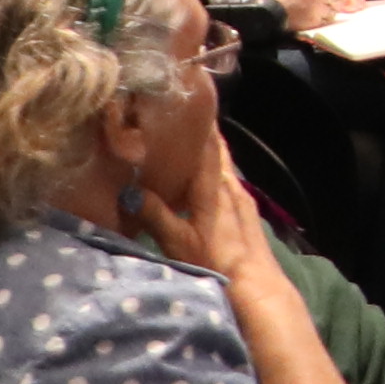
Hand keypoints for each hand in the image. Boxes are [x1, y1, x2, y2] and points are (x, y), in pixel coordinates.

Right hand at [133, 119, 261, 278]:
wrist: (255, 286)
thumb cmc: (216, 261)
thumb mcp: (177, 239)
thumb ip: (153, 213)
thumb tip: (128, 189)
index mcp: (215, 184)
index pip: (208, 141)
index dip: (197, 119)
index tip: (182, 97)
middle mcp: (231, 184)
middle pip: (216, 150)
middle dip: (199, 132)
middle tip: (174, 117)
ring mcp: (241, 198)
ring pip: (220, 165)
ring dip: (204, 153)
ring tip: (180, 144)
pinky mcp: (244, 212)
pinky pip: (224, 181)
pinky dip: (210, 173)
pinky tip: (197, 181)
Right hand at [271, 0, 364, 31]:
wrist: (271, 4)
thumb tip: (351, 0)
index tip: (362, 6)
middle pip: (342, 1)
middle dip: (341, 7)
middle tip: (334, 9)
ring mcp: (317, 4)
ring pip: (334, 12)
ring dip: (328, 14)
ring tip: (312, 10)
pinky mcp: (313, 17)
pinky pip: (325, 21)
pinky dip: (320, 21)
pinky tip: (309, 16)